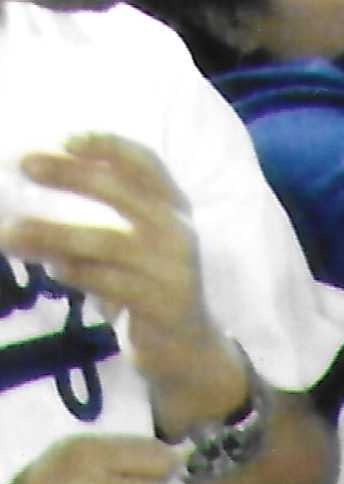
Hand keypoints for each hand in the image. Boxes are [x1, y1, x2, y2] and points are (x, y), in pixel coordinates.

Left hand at [14, 136, 210, 364]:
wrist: (186, 345)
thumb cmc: (148, 281)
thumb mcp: (137, 239)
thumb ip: (109, 210)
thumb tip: (43, 173)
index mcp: (174, 208)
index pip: (147, 164)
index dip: (109, 146)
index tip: (66, 139)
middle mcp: (178, 232)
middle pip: (123, 192)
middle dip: (70, 175)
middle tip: (24, 164)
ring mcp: (173, 269)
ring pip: (106, 242)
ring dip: (51, 235)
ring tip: (8, 236)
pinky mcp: (162, 303)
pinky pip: (110, 283)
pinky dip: (76, 273)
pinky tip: (51, 270)